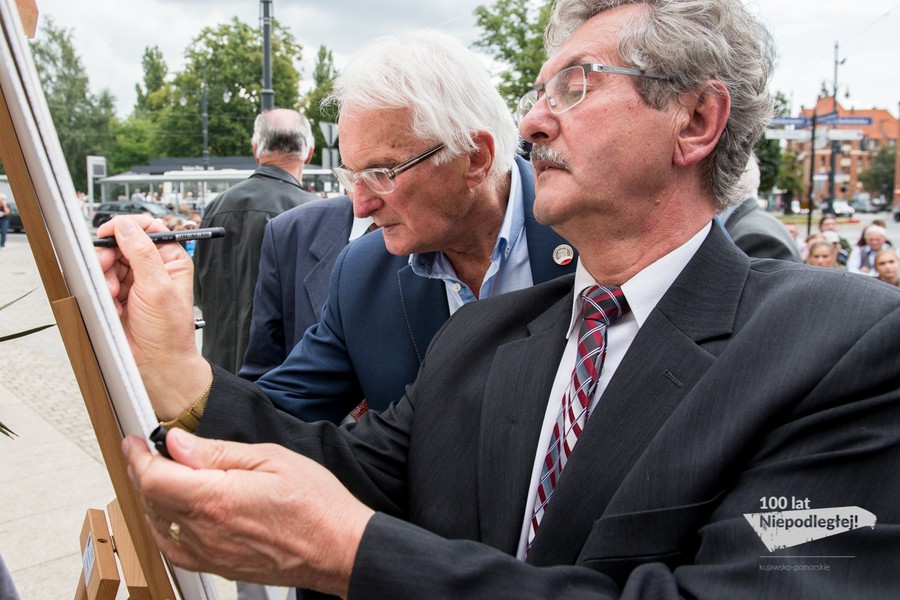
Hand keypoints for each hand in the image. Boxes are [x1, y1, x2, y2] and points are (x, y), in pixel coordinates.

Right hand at [96, 216, 209, 417]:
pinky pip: (102, 282)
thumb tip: (127, 227)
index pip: (149, 228)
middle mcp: (154, 268)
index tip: (109, 232)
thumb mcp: (157, 288)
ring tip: (113, 295)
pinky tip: (113, 306)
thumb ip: (142, 253)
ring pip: (109, 263)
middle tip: (105, 269)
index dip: (127, 226)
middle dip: (110, 257)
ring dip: (105, 277)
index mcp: (171, 259)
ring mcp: (135, 282)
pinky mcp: (120, 296)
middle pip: (122, 244)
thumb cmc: (168, 332)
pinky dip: (102, 292)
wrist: (157, 364)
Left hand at [123, 429, 372, 596]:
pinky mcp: (218, 566)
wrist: (338, 548)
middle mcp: (206, 530)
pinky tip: (168, 515)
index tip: (136, 441)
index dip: (138, 456)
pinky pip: (172, 550)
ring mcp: (210, 552)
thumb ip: (217, 452)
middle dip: (142, 471)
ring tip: (160, 475)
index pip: (154, 478)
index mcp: (216, 498)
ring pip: (158, 524)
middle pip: (151, 499)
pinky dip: (162, 529)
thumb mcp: (271, 458)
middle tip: (147, 451)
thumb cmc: (315, 504)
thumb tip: (178, 443)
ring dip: (152, 497)